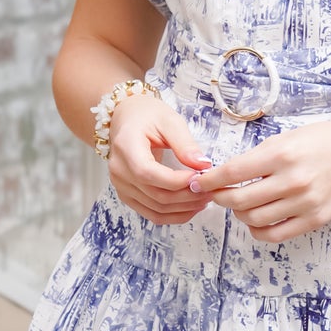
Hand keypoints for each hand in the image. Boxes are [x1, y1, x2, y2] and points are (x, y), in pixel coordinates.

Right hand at [107, 92, 212, 225]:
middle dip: (187, 196)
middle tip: (211, 189)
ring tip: (205, 198)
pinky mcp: (128, 195)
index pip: (148, 173)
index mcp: (125, 147)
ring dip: (184, 208)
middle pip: (155, 195)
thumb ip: (185, 144)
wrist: (126, 119)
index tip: (200, 177)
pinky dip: (174, 215)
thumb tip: (203, 165)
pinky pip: (152, 214)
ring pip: (155, 209)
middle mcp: (119, 171)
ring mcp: (121, 186)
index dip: (176, 180)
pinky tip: (191, 207)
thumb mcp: (169, 121)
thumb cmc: (147, 116)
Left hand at [191, 118, 330, 241]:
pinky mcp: (314, 219)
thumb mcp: (288, 137)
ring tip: (239, 205)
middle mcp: (292, 180)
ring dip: (238, 214)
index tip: (199, 183)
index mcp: (282, 154)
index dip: (209, 180)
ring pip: (254, 219)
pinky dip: (258, 231)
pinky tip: (255, 221)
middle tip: (215, 195)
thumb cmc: (324, 140)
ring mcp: (304, 203)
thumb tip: (226, 174)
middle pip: (238, 200)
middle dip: (220, 198)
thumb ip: (259, 156)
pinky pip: (275, 235)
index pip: (233, 172)